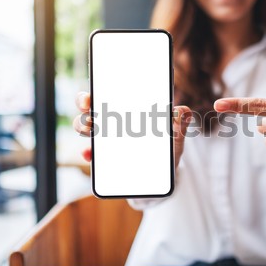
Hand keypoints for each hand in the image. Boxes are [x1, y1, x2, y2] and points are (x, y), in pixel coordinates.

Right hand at [73, 92, 191, 167]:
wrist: (163, 177)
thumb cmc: (168, 151)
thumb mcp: (176, 138)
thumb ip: (180, 125)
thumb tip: (182, 111)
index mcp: (130, 111)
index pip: (109, 94)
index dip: (98, 88)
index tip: (95, 90)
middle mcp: (114, 123)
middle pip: (92, 107)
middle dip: (84, 102)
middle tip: (89, 105)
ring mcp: (107, 142)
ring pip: (87, 128)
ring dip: (83, 126)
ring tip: (90, 129)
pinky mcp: (104, 161)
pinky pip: (92, 155)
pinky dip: (89, 154)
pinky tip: (90, 154)